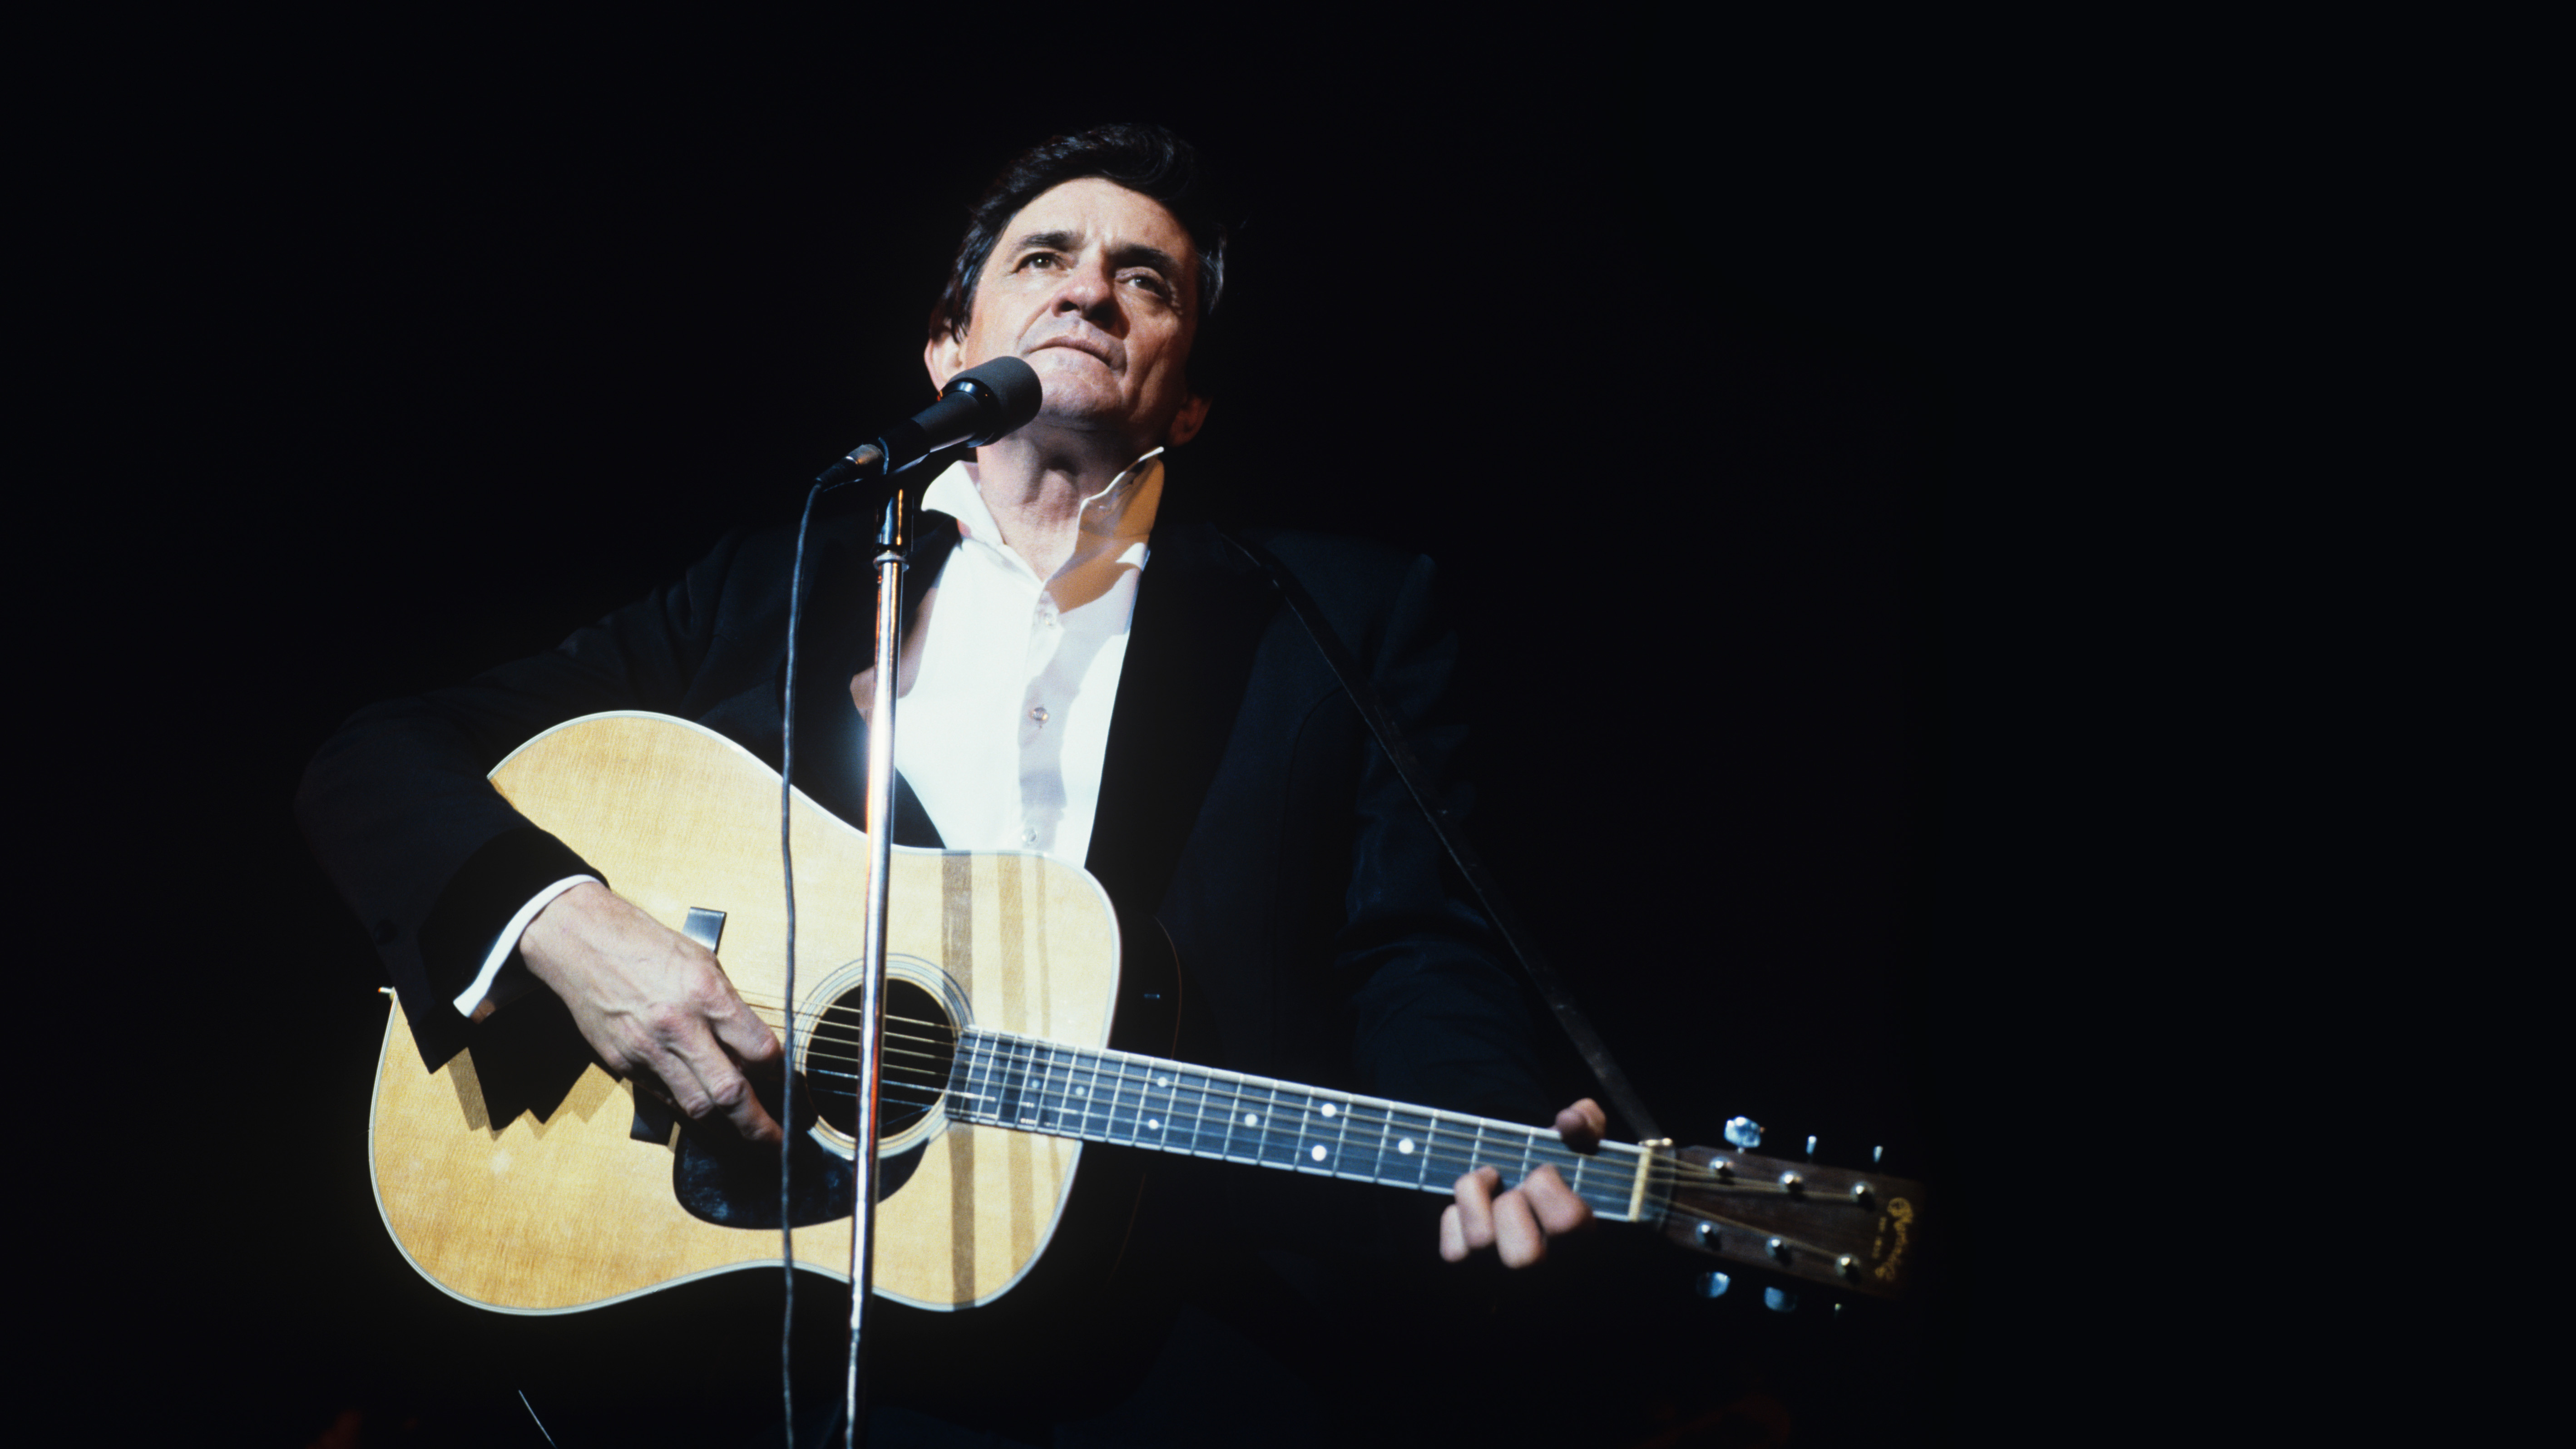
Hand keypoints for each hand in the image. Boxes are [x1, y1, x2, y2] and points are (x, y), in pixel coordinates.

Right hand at [518, 881, 785, 1142]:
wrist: (583, 943)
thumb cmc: (648, 947)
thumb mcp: (704, 963)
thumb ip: (730, 1008)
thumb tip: (757, 1049)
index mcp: (707, 994)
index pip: (759, 1049)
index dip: (781, 1074)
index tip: (791, 1085)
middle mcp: (680, 1027)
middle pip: (730, 1092)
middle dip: (759, 1124)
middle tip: (780, 1141)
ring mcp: (649, 1050)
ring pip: (696, 1108)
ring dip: (727, 1130)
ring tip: (748, 1140)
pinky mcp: (624, 1064)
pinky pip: (665, 1100)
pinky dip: (691, 1114)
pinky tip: (709, 1119)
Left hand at [1439, 1098, 1605, 1267]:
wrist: (1529, 1204)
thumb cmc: (1557, 1178)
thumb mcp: (1579, 1147)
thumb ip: (1587, 1125)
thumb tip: (1569, 1120)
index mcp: (1579, 1244)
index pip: (1566, 1222)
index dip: (1548, 1185)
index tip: (1543, 1171)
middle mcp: (1542, 1271)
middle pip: (1523, 1255)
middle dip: (1513, 1203)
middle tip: (1516, 1188)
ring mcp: (1501, 1276)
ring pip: (1481, 1242)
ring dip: (1477, 1194)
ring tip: (1490, 1181)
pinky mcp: (1467, 1272)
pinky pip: (1453, 1247)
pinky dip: (1456, 1215)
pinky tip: (1474, 1206)